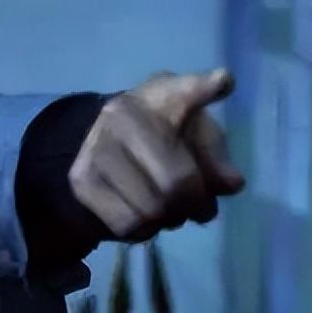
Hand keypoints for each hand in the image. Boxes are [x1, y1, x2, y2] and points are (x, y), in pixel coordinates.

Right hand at [68, 70, 244, 241]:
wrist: (108, 148)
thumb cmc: (165, 140)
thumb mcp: (198, 140)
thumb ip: (217, 158)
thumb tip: (230, 183)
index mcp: (162, 95)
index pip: (185, 90)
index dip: (203, 88)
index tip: (224, 83)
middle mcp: (123, 113)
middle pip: (177, 181)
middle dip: (196, 205)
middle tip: (200, 208)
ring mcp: (97, 144)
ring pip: (152, 209)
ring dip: (170, 220)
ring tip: (171, 209)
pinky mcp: (81, 178)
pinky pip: (127, 224)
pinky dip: (144, 230)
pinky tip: (146, 215)